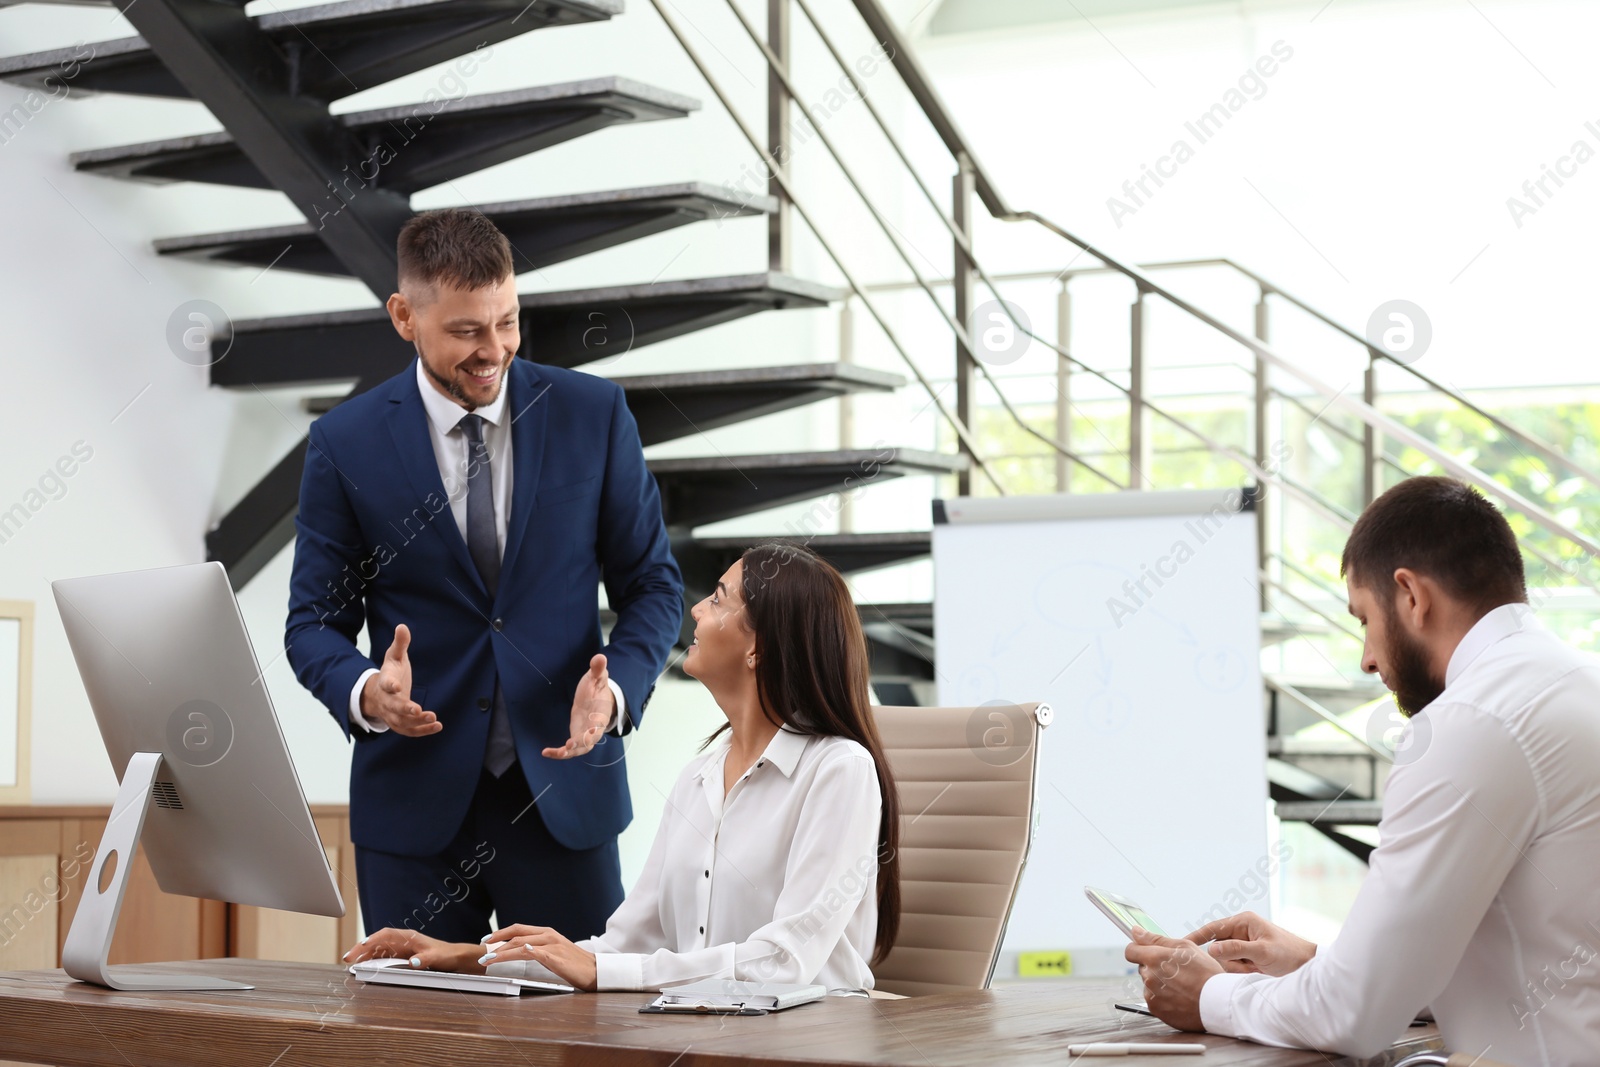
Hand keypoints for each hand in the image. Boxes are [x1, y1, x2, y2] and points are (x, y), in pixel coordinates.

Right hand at [342, 927, 480, 972]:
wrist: (454, 958)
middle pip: (377, 942)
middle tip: (347, 959)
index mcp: (408, 937)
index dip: (371, 940)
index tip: (360, 947)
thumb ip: (424, 959)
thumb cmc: (446, 954)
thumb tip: (412, 963)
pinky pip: (383, 958)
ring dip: (364, 956)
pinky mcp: (401, 957)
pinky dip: (372, 961)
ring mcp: (400, 949)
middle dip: (361, 949)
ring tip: (351, 964)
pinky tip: (365, 967)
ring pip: (377, 950)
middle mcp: (402, 941)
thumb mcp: (437, 957)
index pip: (385, 935)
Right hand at [361, 624, 441, 736]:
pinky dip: (422, 731)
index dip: (390, 685)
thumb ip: (400, 643)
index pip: (385, 684)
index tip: (395, 687)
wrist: (378, 693)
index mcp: (385, 681)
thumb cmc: (390, 672)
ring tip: (433, 719)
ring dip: (416, 723)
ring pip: (401, 722)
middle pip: (393, 707)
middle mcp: (387, 700)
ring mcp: (392, 714)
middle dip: (404, 709)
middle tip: (417, 709)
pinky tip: (437, 726)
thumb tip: (402, 626)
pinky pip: (409, 731)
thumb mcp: (394, 656)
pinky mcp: (400, 723)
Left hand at [478, 923, 597, 990]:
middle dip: (496, 943)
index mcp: (546, 933)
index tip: (486, 940)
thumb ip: (538, 949)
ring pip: (522, 944)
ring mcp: (553, 945)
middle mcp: (548, 935)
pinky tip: (518, 952)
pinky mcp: (557, 957)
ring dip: (503, 952)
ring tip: (489, 959)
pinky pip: (539, 952)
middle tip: (482, 951)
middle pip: (516, 935)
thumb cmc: (575, 963)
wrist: (596, 970)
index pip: (518, 929)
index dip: (500, 933)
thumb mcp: (554, 952)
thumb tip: (521, 950)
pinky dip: (527, 951)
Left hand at [543, 654, 613, 759]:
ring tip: (550, 752)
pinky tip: (546, 752)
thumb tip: (600, 657)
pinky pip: (568, 749)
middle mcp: (593, 729)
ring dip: (566, 753)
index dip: (592, 733)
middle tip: (567, 748)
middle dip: (578, 747)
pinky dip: (558, 752)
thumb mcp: (597, 677)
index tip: (585, 737)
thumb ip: (598, 670)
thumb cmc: (597, 688)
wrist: (598, 697)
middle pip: (588, 743)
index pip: (598, 727)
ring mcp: (584, 735)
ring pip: (577, 750)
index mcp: (600, 716)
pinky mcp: (575, 736)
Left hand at [1125, 926, 1222, 1032]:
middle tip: (1177, 970)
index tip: (1148, 951)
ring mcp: (1151, 995)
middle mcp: (1148, 977)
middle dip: (1154, 967)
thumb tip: (1135, 931)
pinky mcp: (1156, 1010)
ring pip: (1149, 984)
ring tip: (1182, 986)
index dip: (1138, 949)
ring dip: (1160, 983)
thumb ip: (1155, 938)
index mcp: (1153, 958)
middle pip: (1143, 968)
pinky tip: (1180, 997)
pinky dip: (1164, 998)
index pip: (1130, 951)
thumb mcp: (1185, 947)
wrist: (1218, 1003)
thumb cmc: (1205, 973)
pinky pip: (1154, 1000)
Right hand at [1185, 911, 1315, 976]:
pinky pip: (1234, 965)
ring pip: (1225, 958)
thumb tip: (1210, 950)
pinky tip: (1255, 970)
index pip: (1213, 929)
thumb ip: (1236, 950)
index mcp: (1243, 921)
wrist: (1309, 966)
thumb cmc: (1290, 954)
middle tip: (1246, 966)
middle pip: (1218, 947)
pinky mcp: (1248, 956)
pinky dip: (1241, 971)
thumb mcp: (1262, 952)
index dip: (1196, 937)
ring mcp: (1244, 944)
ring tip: (1255, 969)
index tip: (1181, 944)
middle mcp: (1241, 930)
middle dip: (1229, 960)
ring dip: (1237, 968)